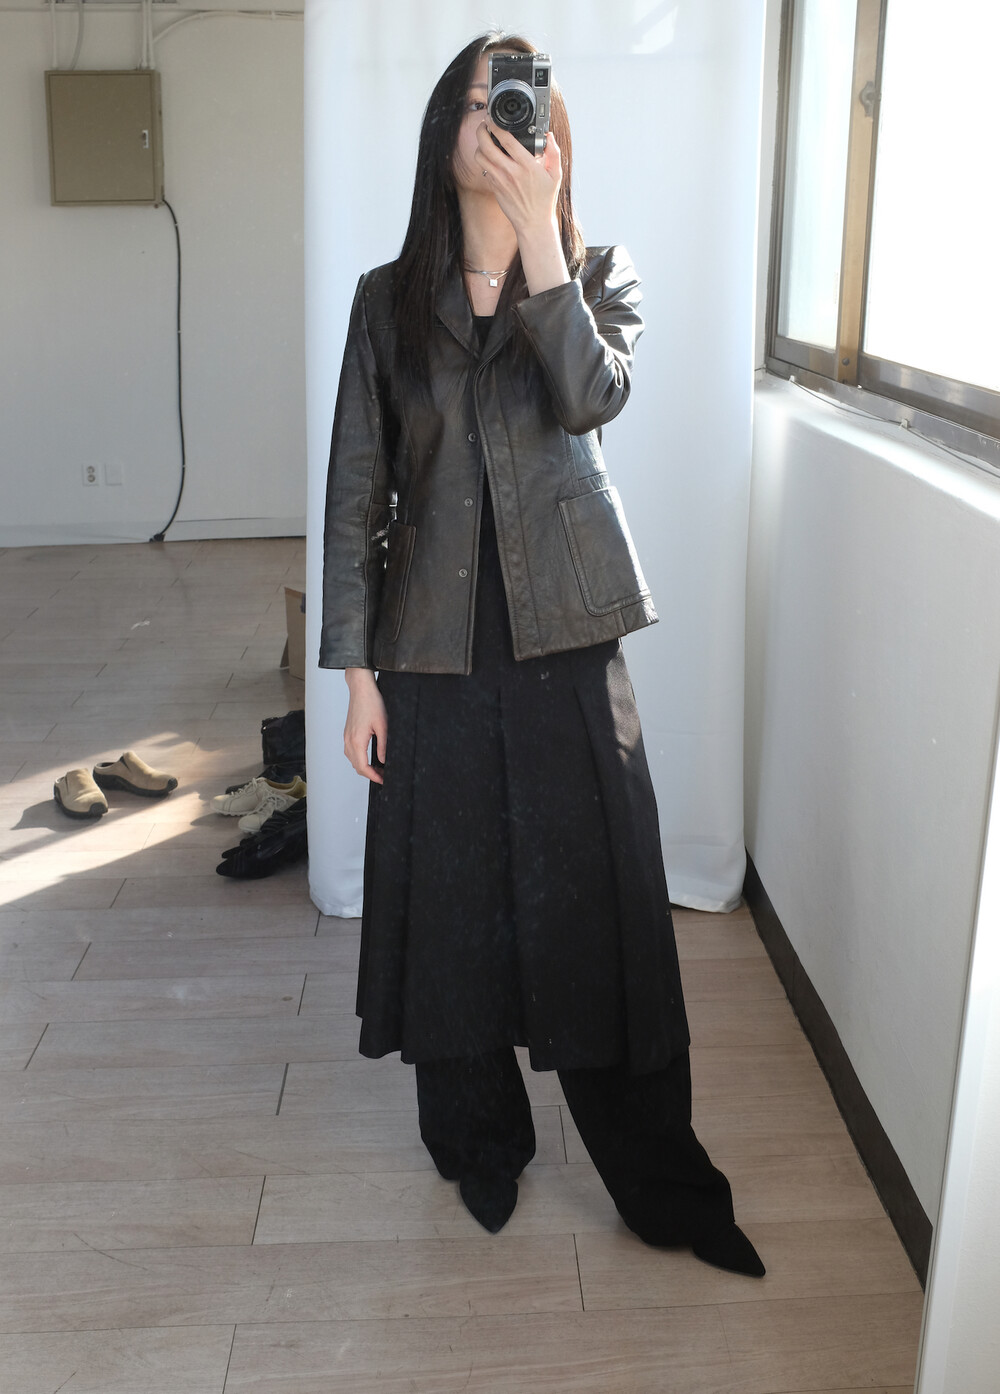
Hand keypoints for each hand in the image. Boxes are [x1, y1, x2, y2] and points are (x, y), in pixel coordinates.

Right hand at [344, 668, 386, 784]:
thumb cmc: (372, 703)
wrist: (361, 689)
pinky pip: (350, 752)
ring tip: (378, 768)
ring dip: (364, 767)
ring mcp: (346, 737)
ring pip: (353, 760)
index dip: (373, 776)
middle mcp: (348, 740)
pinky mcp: (347, 733)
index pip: (363, 767)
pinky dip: (359, 759)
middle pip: (357, 766)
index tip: (383, 780)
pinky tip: (369, 758)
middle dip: (370, 774)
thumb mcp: (383, 726)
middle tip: (384, 775)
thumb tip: (383, 761)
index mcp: (357, 740)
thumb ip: (383, 746)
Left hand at [475, 121, 561, 237]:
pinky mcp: (494, 187)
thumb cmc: (545, 199)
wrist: (533, 223)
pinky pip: (483, 169)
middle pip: (487, 146)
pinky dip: (483, 159)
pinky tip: (489, 155)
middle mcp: (511, 172)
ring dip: (480, 145)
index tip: (493, 119)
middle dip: (482, 131)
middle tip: (484, 125)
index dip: (497, 126)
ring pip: (480, 157)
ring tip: (485, 140)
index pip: (507, 141)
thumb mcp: (555, 175)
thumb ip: (553, 152)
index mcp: (527, 166)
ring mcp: (500, 180)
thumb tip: (548, 135)